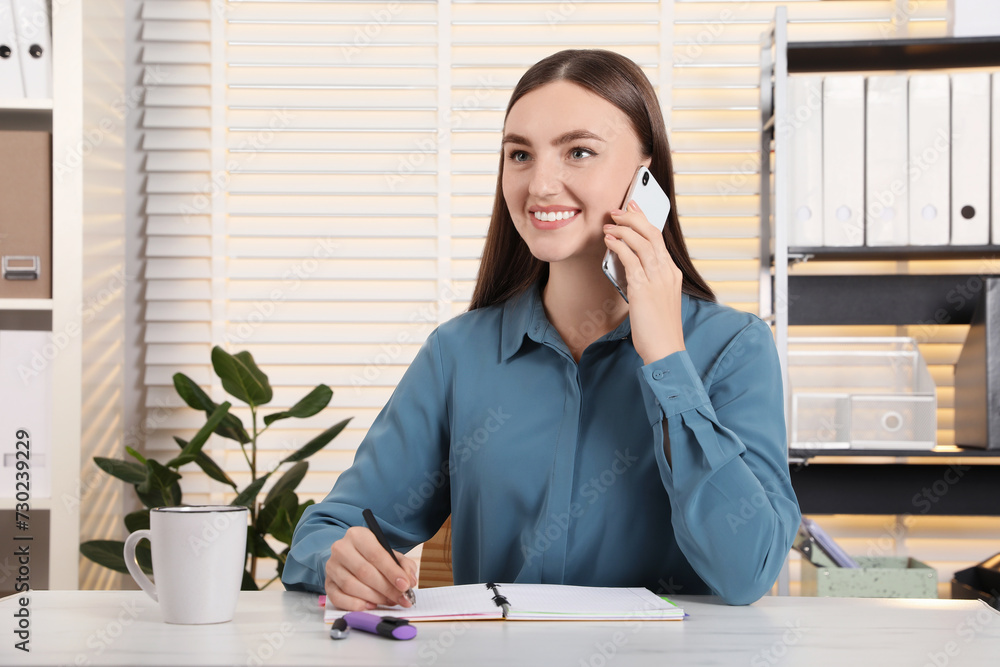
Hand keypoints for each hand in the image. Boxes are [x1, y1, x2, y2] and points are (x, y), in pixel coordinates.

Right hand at [325, 526, 418, 610]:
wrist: (349, 556)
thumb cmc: (372, 556)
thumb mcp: (390, 554)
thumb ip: (403, 565)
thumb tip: (409, 581)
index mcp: (357, 535)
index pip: (376, 554)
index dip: (392, 572)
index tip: (405, 585)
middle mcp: (341, 548)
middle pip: (364, 572)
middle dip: (386, 588)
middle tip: (401, 598)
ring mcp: (332, 567)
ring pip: (351, 586)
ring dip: (374, 598)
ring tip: (388, 601)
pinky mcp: (327, 583)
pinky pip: (338, 598)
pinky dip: (355, 605)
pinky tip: (370, 606)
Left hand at [604, 199, 684, 364]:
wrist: (666, 350)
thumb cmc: (659, 329)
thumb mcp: (656, 299)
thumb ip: (645, 280)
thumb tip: (626, 265)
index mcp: (672, 274)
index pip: (659, 239)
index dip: (645, 220)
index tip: (633, 208)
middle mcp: (668, 272)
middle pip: (652, 234)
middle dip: (633, 217)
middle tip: (617, 211)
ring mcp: (658, 279)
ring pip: (642, 242)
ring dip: (623, 229)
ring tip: (609, 225)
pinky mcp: (644, 288)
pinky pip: (630, 259)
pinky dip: (619, 246)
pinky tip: (609, 242)